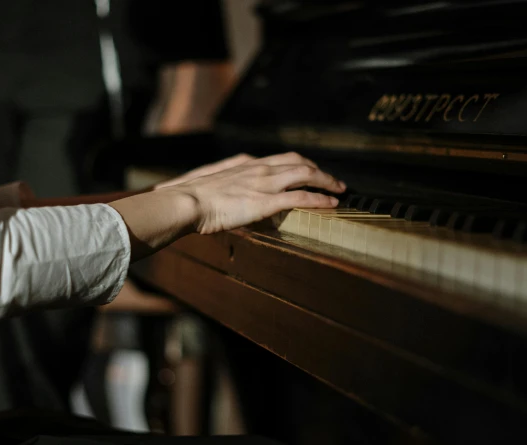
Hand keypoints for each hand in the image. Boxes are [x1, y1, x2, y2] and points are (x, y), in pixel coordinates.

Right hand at [109, 152, 343, 260]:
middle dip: (320, 170)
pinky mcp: (266, 201)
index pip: (281, 159)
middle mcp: (259, 168)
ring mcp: (264, 183)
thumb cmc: (192, 198)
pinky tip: (331, 203)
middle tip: (333, 180)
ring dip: (327, 181)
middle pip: (299, 162)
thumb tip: (227, 195)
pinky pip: (301, 198)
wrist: (186, 202)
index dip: (301, 164)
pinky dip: (320, 199)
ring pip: (306, 175)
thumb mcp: (211, 184)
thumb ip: (226, 186)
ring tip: (339, 190)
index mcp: (246, 164)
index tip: (311, 171)